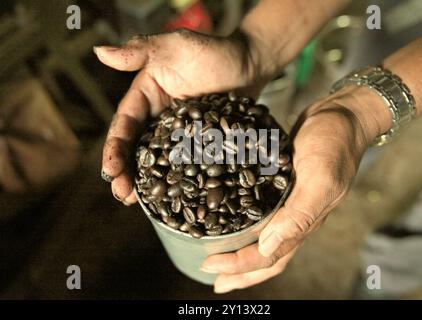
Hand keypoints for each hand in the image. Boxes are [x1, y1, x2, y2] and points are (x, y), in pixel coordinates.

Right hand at [94, 29, 270, 203]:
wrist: (250, 64)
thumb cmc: (214, 50)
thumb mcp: (175, 46)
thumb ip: (140, 50)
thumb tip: (99, 51)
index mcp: (145, 97)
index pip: (124, 125)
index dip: (114, 148)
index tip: (110, 170)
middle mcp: (157, 118)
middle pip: (136, 149)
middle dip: (125, 172)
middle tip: (121, 195)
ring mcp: (178, 134)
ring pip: (157, 161)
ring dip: (146, 182)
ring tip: (137, 204)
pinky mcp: (198, 144)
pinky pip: (184, 165)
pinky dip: (177, 181)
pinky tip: (173, 199)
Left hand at [201, 86, 390, 292]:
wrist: (342, 115)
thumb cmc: (335, 144)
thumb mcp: (320, 178)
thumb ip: (299, 215)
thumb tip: (268, 246)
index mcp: (303, 221)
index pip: (269, 256)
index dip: (239, 266)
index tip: (210, 266)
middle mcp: (295, 217)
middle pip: (266, 256)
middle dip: (240, 271)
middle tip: (212, 277)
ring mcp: (289, 202)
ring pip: (264, 237)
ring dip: (242, 252)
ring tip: (220, 258)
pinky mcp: (282, 185)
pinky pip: (262, 211)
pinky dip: (245, 221)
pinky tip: (231, 217)